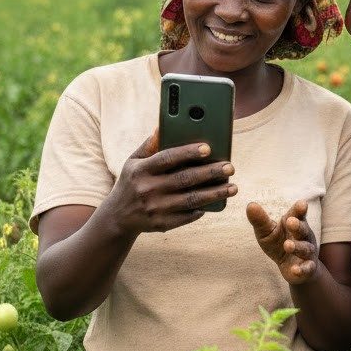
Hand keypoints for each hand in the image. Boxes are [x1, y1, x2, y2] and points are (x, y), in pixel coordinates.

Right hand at [107, 130, 235, 234]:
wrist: (117, 217)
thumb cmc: (131, 182)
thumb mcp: (133, 162)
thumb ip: (149, 145)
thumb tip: (162, 126)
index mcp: (141, 170)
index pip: (167, 158)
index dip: (188, 153)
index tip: (208, 148)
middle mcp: (148, 189)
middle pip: (185, 179)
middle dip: (210, 173)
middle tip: (230, 167)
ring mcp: (155, 208)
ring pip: (191, 199)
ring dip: (214, 193)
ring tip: (233, 187)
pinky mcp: (161, 224)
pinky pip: (187, 216)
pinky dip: (202, 209)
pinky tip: (216, 203)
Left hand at [246, 199, 318, 284]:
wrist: (293, 269)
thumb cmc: (278, 244)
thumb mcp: (267, 232)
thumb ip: (260, 220)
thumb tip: (250, 205)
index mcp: (295, 224)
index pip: (298, 214)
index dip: (300, 209)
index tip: (302, 204)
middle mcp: (304, 236)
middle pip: (303, 230)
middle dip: (298, 226)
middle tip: (290, 222)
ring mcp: (308, 252)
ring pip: (305, 249)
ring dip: (297, 247)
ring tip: (287, 245)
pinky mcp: (308, 268)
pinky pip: (307, 268)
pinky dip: (302, 269)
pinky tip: (295, 270)